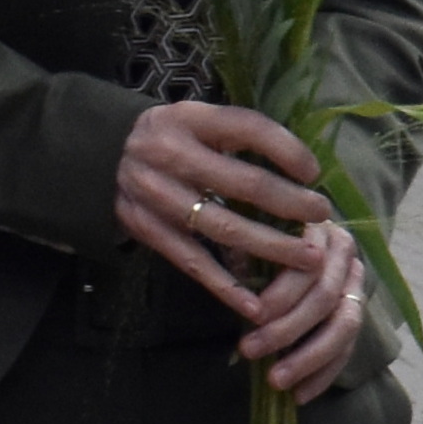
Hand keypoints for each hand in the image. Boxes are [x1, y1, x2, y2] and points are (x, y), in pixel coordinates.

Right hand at [122, 96, 352, 350]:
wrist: (99, 153)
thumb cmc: (170, 136)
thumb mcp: (198, 118)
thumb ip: (240, 135)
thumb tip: (303, 169)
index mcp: (190, 119)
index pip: (248, 128)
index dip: (286, 149)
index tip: (314, 171)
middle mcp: (170, 155)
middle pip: (242, 183)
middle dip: (290, 204)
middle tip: (322, 216)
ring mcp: (157, 196)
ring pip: (222, 228)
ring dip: (270, 247)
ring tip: (308, 259)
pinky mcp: (147, 230)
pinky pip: (192, 262)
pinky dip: (224, 286)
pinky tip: (255, 305)